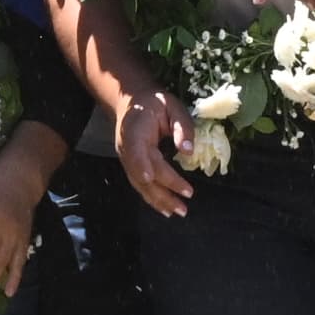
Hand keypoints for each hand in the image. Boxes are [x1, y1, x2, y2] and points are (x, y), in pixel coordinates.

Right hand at [114, 87, 193, 216]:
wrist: (131, 102)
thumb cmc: (153, 103)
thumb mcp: (172, 105)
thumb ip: (181, 125)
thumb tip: (187, 150)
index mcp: (135, 131)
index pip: (137, 151)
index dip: (141, 164)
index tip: (150, 177)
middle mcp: (127, 149)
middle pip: (142, 174)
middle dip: (162, 192)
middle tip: (183, 206)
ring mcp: (127, 160)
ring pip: (140, 185)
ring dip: (158, 201)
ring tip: (177, 212)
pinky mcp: (132, 166)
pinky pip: (140, 185)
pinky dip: (152, 198)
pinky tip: (165, 209)